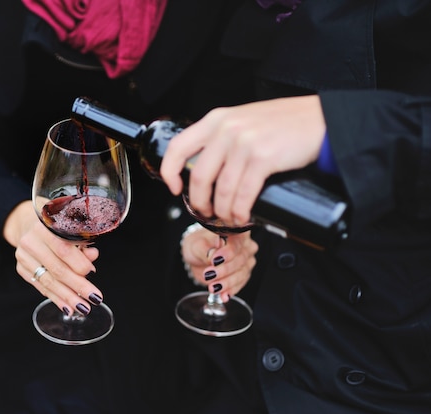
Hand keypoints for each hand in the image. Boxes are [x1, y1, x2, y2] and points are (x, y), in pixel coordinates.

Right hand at [4, 200, 101, 315]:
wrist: (30, 226)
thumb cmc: (57, 229)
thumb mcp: (71, 231)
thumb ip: (83, 244)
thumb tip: (93, 256)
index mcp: (45, 225)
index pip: (63, 248)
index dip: (79, 263)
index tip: (92, 272)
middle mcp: (31, 240)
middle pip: (57, 268)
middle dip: (78, 286)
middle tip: (94, 298)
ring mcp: (23, 255)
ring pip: (48, 281)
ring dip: (68, 297)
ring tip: (83, 307)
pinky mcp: (21, 268)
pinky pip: (41, 286)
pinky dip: (56, 298)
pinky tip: (68, 307)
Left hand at [160, 95, 325, 225]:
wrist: (320, 119)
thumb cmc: (282, 124)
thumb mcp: (243, 121)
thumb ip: (222, 137)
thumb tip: (203, 169)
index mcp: (216, 120)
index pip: (178, 147)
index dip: (169, 172)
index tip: (175, 190)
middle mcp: (226, 129)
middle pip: (198, 176)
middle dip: (200, 202)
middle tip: (206, 213)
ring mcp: (244, 143)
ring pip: (221, 190)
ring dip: (222, 211)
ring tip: (229, 218)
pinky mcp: (263, 158)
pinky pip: (242, 194)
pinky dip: (239, 211)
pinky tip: (242, 216)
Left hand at [181, 226, 257, 300]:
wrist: (197, 257)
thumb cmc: (198, 245)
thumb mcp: (196, 245)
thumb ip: (205, 249)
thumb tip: (213, 254)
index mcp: (235, 230)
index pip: (237, 240)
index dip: (228, 251)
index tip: (215, 260)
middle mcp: (245, 244)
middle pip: (240, 258)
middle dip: (224, 269)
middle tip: (209, 274)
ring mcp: (246, 259)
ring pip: (242, 272)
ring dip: (227, 282)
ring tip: (213, 287)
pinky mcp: (244, 273)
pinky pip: (241, 283)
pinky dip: (231, 290)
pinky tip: (223, 295)